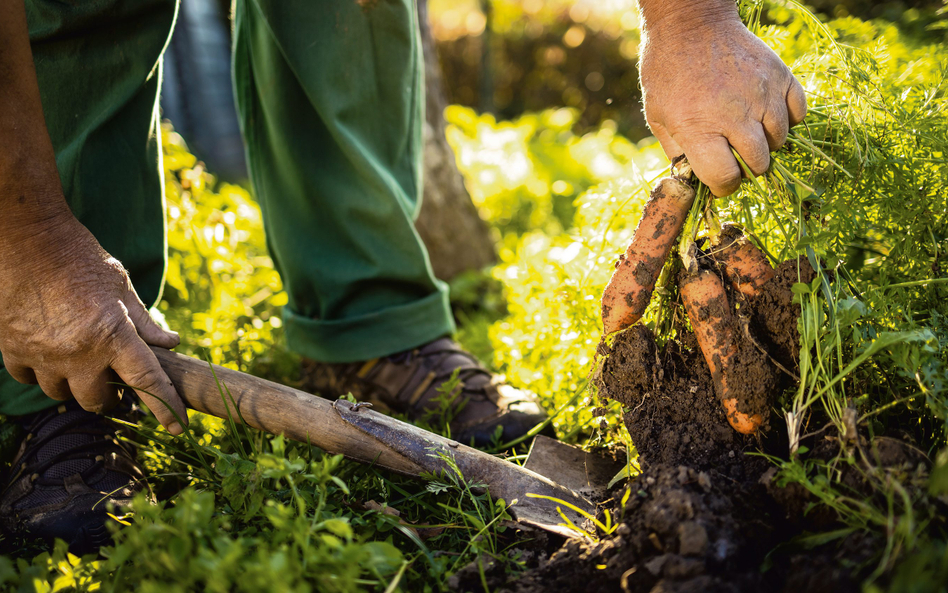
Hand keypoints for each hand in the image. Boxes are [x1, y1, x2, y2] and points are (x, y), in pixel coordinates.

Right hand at [0, 212, 187, 433]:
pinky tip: (50, 355)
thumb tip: (171, 344)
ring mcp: (43, 354)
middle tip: (117, 386)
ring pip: (63, 394)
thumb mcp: (122, 287)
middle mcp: (79, 352)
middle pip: (99, 401)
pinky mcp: (13, 349)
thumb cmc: (81, 258)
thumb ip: (146, 321)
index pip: (148, 382)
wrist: (28, 239)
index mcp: (114, 334)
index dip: (166, 407)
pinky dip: (42, 373)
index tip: (178, 427)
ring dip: (76, 386)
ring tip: (82, 364)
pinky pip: (30, 379)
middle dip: (112, 398)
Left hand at [639, 6, 806, 195]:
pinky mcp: (780, 76)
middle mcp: (735, 114)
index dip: (723, 186)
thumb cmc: (668, 72)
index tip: (720, 181)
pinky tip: (767, 115)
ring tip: (747, 132)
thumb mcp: (658, 116)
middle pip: (759, 164)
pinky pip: (798, 113)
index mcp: (699, 128)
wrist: (690, 24)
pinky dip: (787, 120)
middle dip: (746, 168)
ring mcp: (762, 94)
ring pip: (780, 140)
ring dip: (766, 144)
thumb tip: (695, 179)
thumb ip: (678, 152)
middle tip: (735, 156)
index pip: (726, 178)